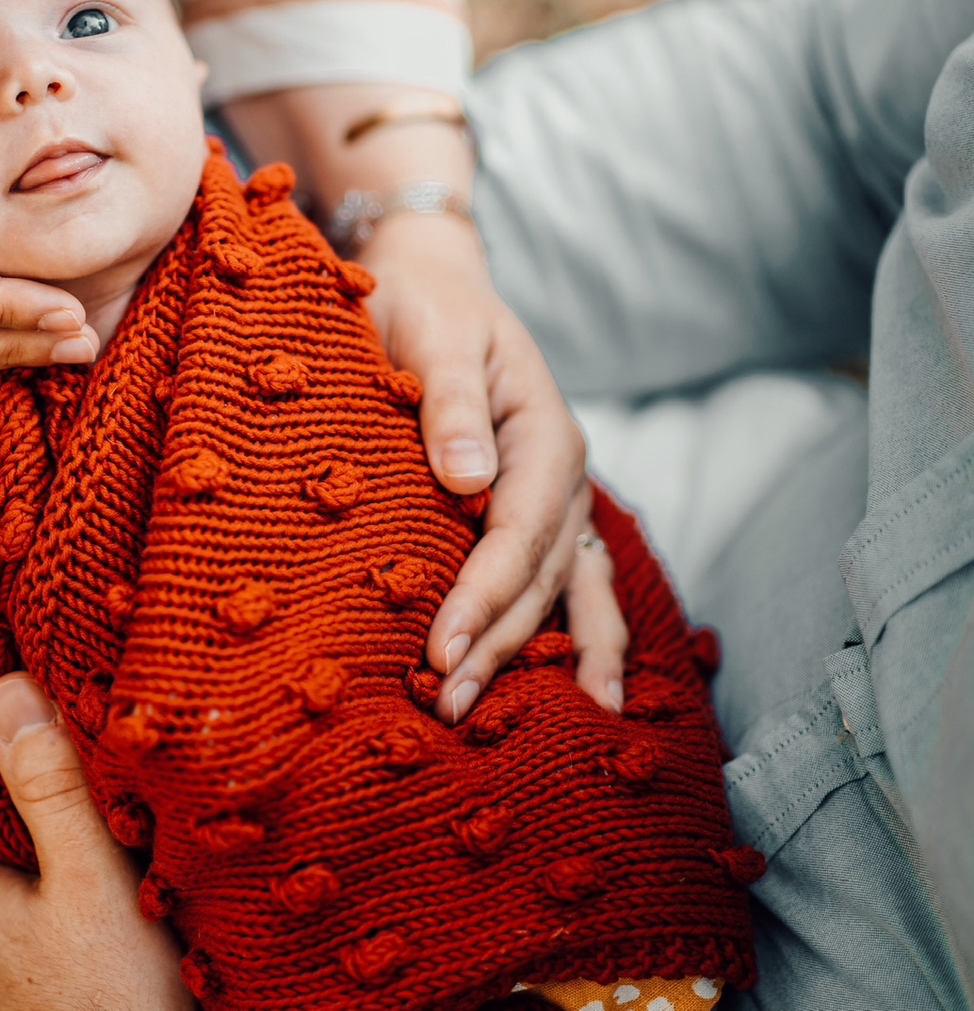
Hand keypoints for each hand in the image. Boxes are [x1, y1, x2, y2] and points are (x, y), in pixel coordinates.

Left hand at [360, 213, 627, 722]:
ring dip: (544, 656)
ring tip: (546, 725)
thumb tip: (465, 477)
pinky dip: (578, 635)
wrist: (435, 284)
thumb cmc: (425, 306)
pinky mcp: (540, 512)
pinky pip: (566, 581)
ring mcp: (560, 497)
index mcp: (544, 435)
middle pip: (540, 576)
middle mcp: (563, 474)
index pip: (517, 534)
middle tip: (449, 706)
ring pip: (562, 589)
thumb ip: (448, 405)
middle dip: (499, 645)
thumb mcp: (435, 336)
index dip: (482, 596)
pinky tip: (585, 694)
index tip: (439, 649)